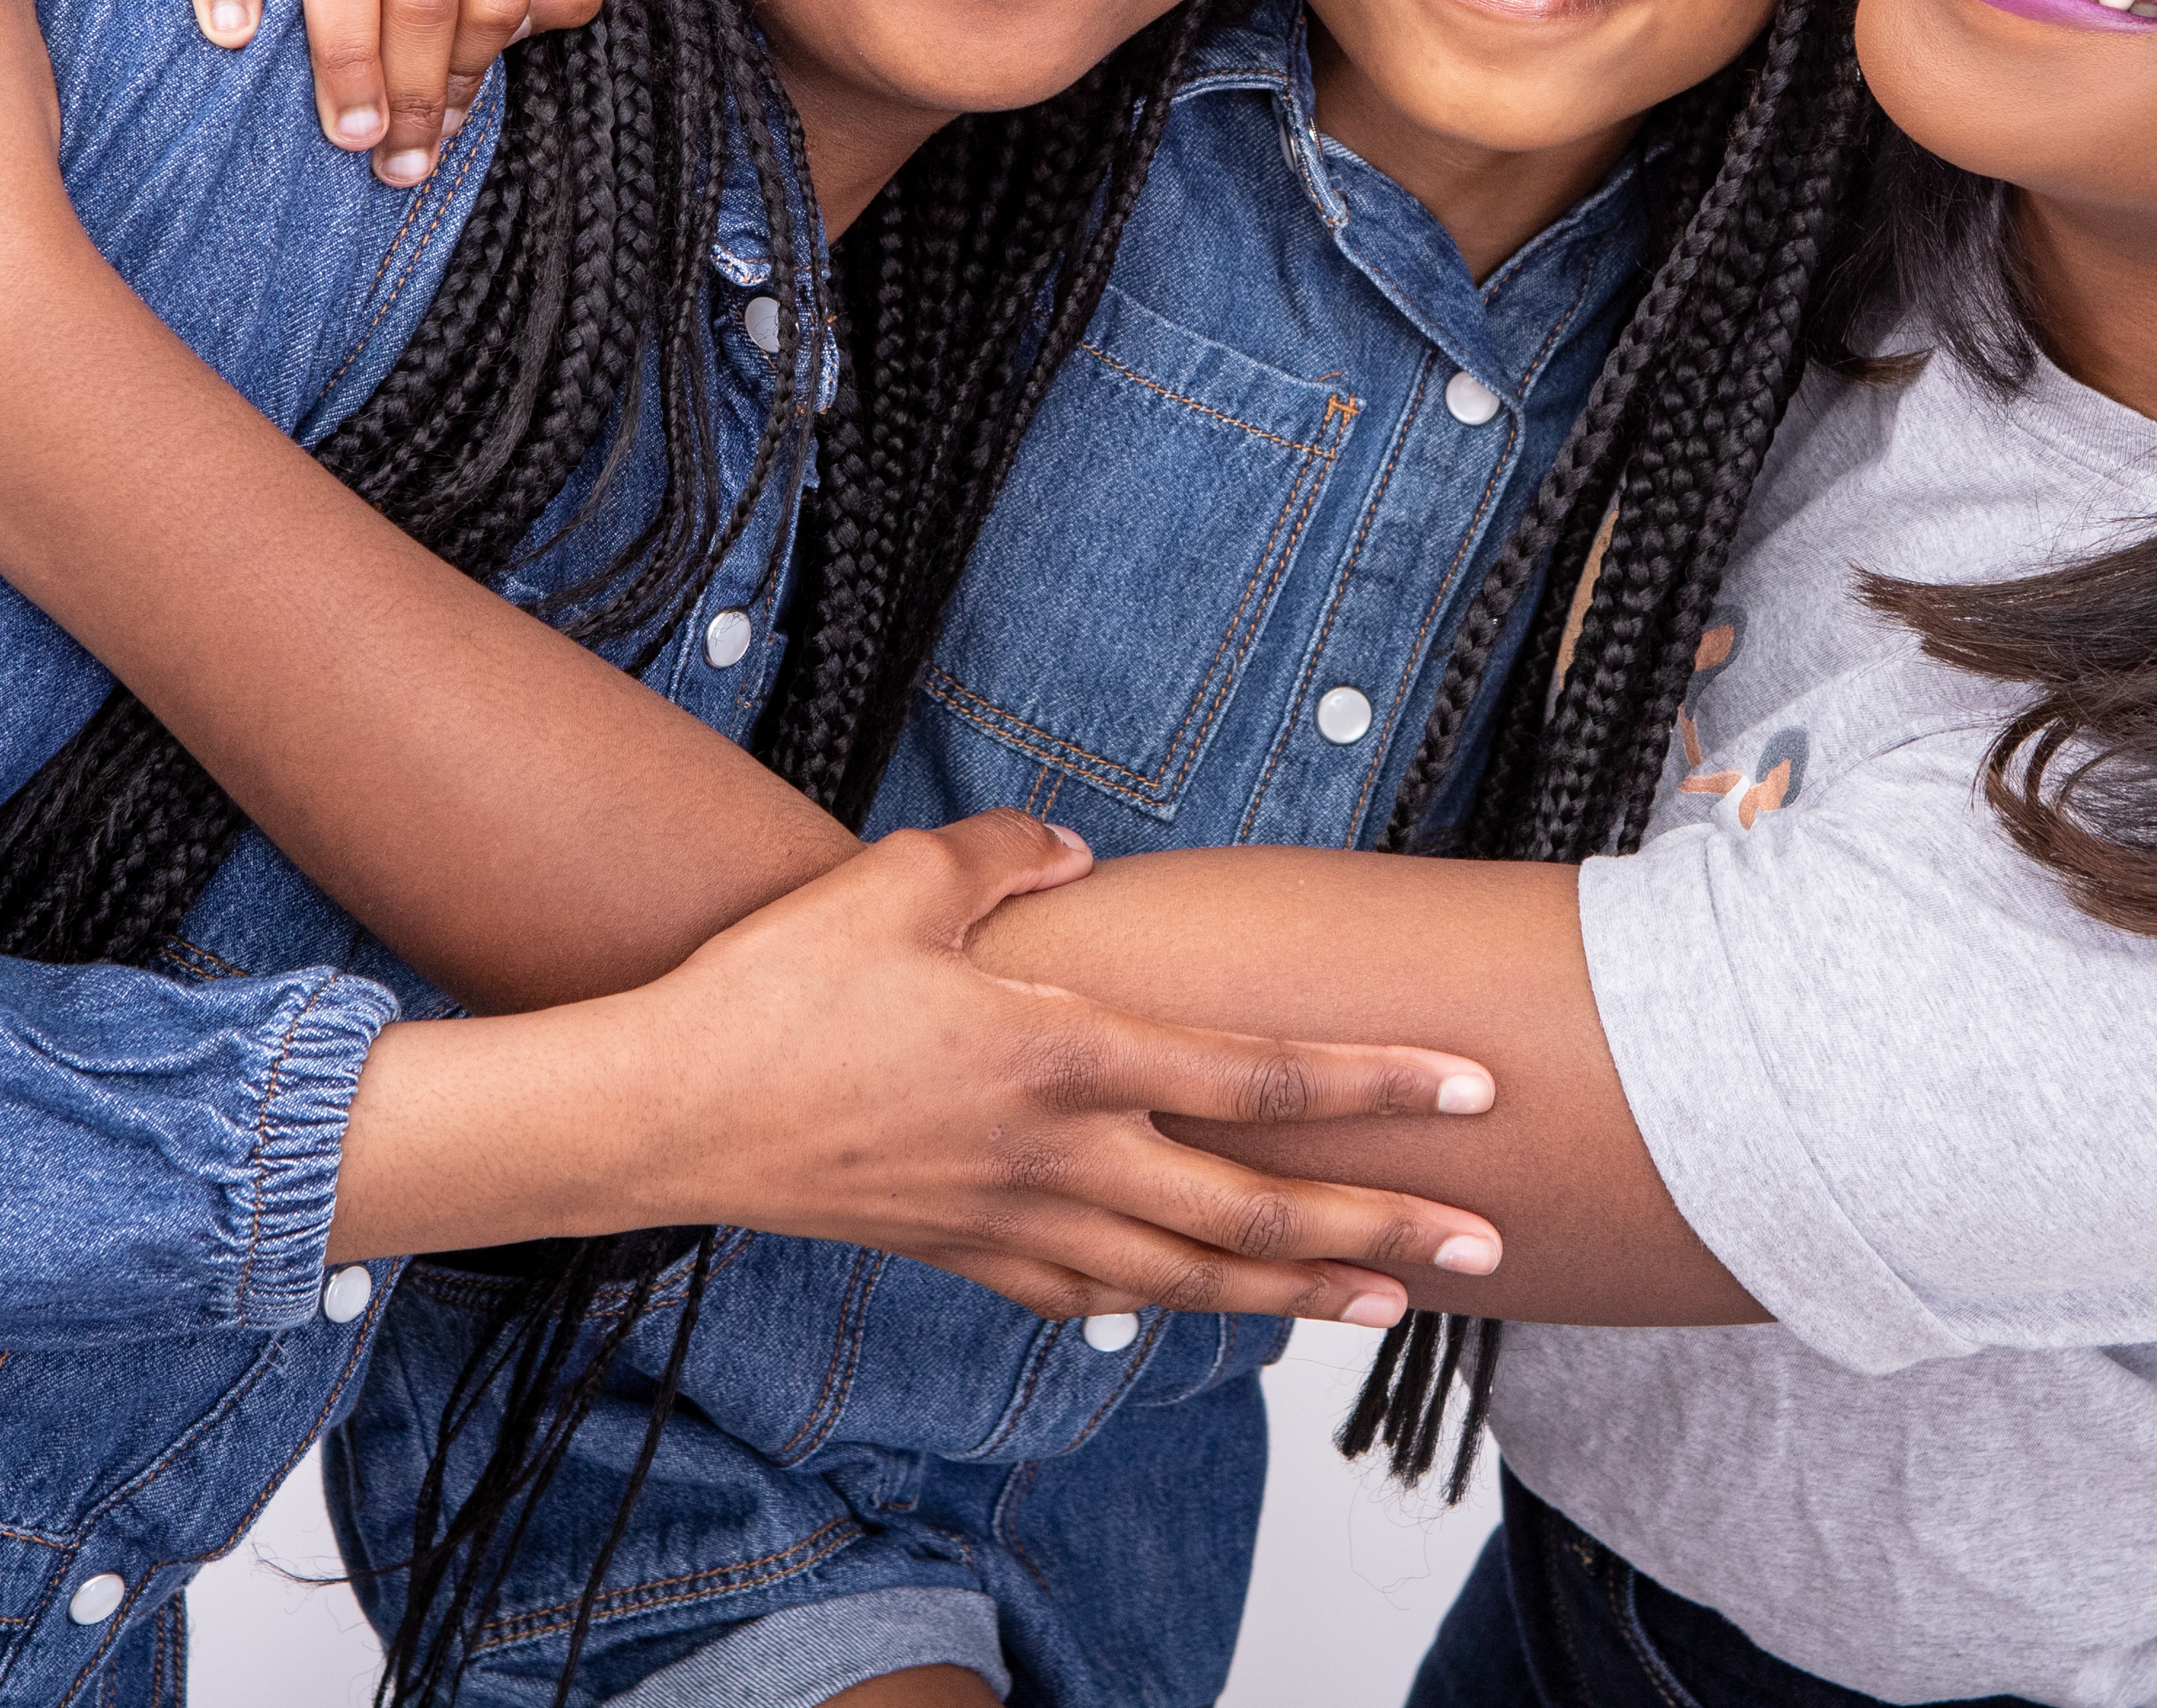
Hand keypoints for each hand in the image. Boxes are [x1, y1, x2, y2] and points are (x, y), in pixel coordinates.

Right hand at [340, 813, 1510, 1326]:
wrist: (669, 1114)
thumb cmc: (778, 991)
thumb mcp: (897, 879)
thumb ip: (1002, 853)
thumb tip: (1073, 850)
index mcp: (1066, 1050)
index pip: (1258, 1074)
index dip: (1373, 1082)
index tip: (1471, 1088)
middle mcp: (1063, 1151)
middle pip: (1259, 1206)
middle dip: (1384, 1226)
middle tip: (1487, 1247)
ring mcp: (1019, 1218)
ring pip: (1197, 1273)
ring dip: (1306, 1288)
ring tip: (1398, 1303)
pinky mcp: (971, 1254)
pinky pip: (1101, 1293)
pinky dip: (1176, 1303)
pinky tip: (1218, 1305)